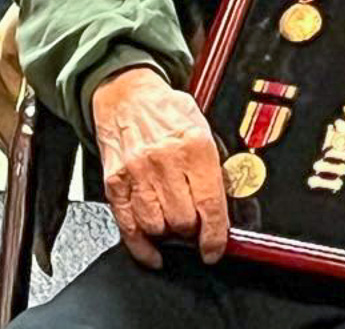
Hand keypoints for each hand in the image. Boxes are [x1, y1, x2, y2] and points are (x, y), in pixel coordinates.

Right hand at [91, 66, 229, 268]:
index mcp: (194, 146)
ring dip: (168, 233)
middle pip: (183, 221)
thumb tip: (229, 201)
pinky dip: (141, 246)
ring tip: (173, 224)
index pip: (210, 204)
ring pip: (156, 227)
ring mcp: (136, 173)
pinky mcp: (114, 183)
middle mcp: (164, 161)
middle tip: (195, 227)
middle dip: (192, 230)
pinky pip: (128, 226)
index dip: (215, 236)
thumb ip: (215, 163)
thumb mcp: (202, 127)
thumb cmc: (166, 110)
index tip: (215, 248)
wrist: (126, 93)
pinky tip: (152, 250)